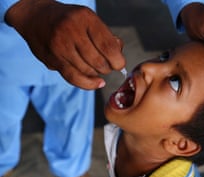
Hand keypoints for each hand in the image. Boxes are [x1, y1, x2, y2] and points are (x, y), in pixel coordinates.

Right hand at [5, 0, 124, 89]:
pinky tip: (97, 83)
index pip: (108, 46)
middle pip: (98, 61)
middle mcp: (72, 31)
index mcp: (86, 18)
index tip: (119, 64)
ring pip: (87, 71)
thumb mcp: (90, 20)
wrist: (37, 18)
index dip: (117, 60)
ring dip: (97, 74)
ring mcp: (60, 46)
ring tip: (98, 68)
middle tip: (108, 66)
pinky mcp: (53, 60)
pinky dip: (89, 84)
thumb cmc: (71, 21)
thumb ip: (107, 37)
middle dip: (108, 68)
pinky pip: (74, 78)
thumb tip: (118, 56)